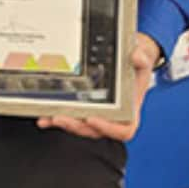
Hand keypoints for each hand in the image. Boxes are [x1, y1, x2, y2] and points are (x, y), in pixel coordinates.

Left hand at [38, 32, 162, 142]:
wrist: (128, 60)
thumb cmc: (136, 65)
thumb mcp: (143, 58)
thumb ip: (142, 58)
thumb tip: (136, 56)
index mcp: (130, 111)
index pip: (123, 130)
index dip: (108, 129)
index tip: (92, 119)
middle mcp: (113, 117)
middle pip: (94, 130)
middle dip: (76, 126)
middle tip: (62, 117)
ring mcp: (98, 114)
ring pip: (80, 126)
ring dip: (64, 123)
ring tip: (50, 116)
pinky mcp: (84, 109)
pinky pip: (71, 117)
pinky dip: (56, 118)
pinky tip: (45, 116)